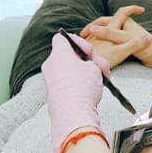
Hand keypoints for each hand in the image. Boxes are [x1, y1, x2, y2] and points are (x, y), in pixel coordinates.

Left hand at [41, 33, 109, 152]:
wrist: (72, 114)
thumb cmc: (82, 89)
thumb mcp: (95, 68)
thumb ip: (93, 62)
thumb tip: (93, 65)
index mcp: (58, 53)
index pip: (62, 38)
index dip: (78, 41)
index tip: (89, 52)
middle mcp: (51, 65)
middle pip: (69, 56)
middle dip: (86, 60)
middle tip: (100, 67)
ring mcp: (50, 80)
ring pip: (69, 70)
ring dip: (85, 73)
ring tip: (101, 81)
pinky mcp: (53, 93)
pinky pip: (67, 82)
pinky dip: (78, 83)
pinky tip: (92, 90)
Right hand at [81, 6, 151, 71]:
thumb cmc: (147, 47)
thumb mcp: (125, 40)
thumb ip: (110, 34)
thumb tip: (93, 29)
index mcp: (123, 23)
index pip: (104, 20)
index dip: (94, 25)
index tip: (86, 32)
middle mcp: (123, 28)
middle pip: (105, 28)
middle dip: (94, 33)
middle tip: (84, 41)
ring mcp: (125, 37)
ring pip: (108, 37)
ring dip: (99, 41)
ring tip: (90, 49)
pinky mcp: (128, 47)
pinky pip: (113, 45)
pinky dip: (106, 48)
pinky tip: (101, 55)